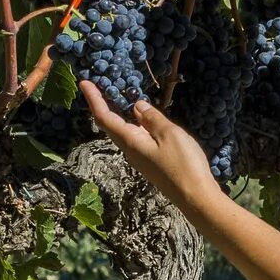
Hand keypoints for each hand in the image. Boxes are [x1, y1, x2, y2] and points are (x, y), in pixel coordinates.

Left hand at [82, 81, 218, 209]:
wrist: (195, 196)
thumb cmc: (183, 164)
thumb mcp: (169, 134)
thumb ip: (152, 118)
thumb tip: (137, 106)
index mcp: (131, 141)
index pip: (104, 117)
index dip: (94, 99)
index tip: (84, 82)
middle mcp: (130, 150)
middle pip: (110, 125)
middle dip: (103, 104)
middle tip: (100, 86)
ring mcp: (140, 158)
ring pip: (123, 132)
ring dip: (118, 114)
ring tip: (120, 97)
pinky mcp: (150, 162)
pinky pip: (136, 138)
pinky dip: (134, 123)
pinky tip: (143, 119)